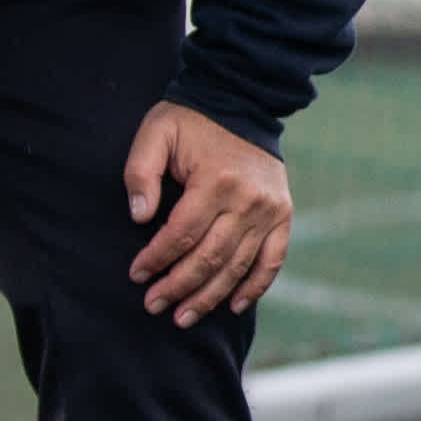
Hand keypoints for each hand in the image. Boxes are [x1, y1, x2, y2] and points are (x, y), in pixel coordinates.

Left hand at [124, 102, 292, 328]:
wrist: (241, 104)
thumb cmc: (190, 122)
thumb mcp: (156, 134)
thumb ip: (141, 173)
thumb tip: (140, 218)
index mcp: (215, 181)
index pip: (181, 234)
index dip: (157, 259)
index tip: (137, 275)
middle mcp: (247, 200)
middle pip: (210, 257)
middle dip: (179, 286)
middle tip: (154, 305)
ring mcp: (269, 210)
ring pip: (238, 265)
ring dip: (210, 296)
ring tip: (184, 316)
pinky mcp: (283, 215)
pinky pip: (272, 260)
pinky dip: (255, 286)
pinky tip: (233, 306)